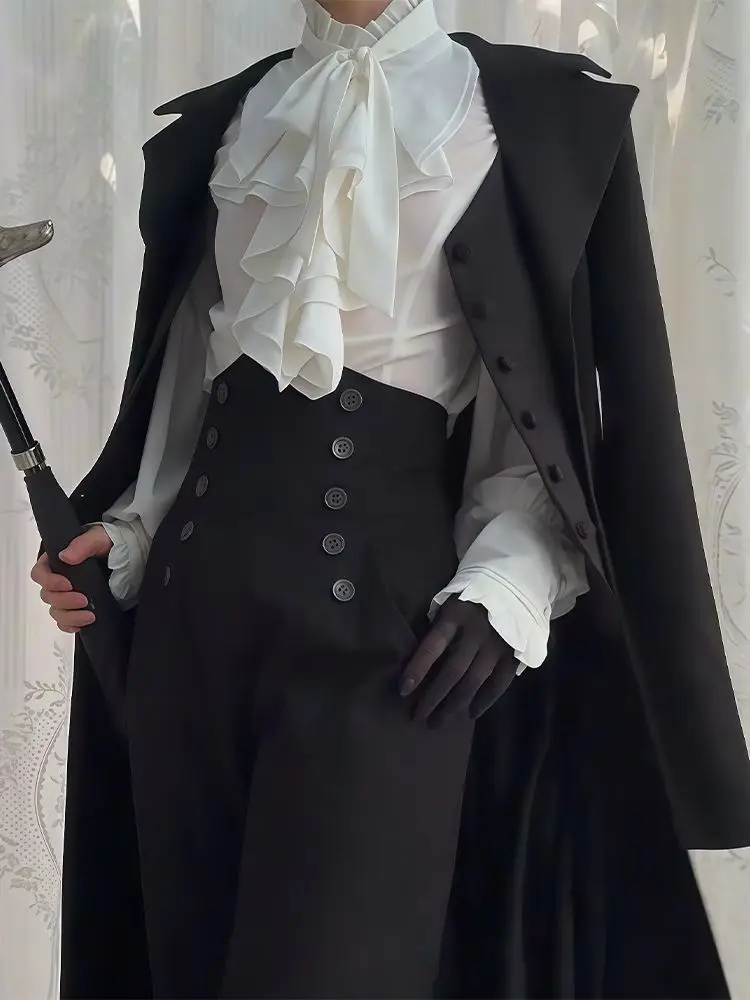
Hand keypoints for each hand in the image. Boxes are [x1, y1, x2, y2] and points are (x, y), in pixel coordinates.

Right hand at [30, 526, 111, 633]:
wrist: (132, 557)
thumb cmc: (113, 542)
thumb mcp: (100, 537)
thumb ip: (84, 544)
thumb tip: (65, 556)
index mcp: (58, 560)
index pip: (40, 573)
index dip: (49, 581)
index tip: (67, 584)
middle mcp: (60, 578)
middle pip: (47, 595)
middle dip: (64, 600)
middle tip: (84, 600)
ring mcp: (69, 595)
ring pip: (56, 611)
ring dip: (69, 615)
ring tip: (90, 616)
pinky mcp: (79, 608)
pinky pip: (65, 622)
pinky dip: (70, 625)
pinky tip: (81, 626)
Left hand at [399, 596, 516, 724]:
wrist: (513, 582)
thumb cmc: (471, 595)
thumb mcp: (450, 601)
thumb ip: (440, 626)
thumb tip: (421, 656)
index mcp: (455, 617)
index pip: (432, 647)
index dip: (417, 669)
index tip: (403, 691)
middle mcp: (476, 633)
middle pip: (452, 671)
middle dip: (433, 697)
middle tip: (418, 717)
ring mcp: (497, 645)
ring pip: (473, 681)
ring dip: (454, 705)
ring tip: (438, 722)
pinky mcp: (514, 653)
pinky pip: (499, 682)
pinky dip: (486, 700)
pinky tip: (471, 714)